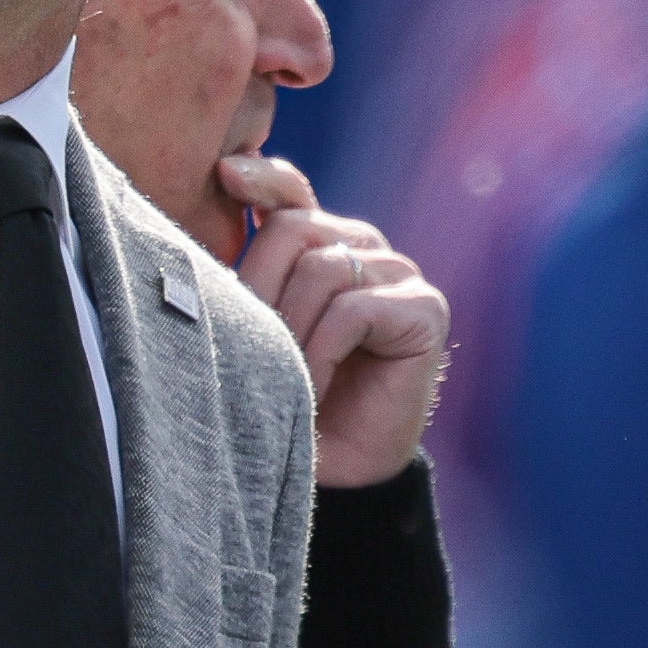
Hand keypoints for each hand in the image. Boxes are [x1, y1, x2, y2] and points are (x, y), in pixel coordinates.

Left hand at [221, 155, 450, 489]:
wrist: (336, 473)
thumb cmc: (287, 400)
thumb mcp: (255, 329)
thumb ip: (249, 267)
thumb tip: (223, 177)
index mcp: (321, 244)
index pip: (290, 191)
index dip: (262, 178)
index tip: (225, 174)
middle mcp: (364, 248)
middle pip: (293, 229)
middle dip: (259, 289)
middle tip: (254, 347)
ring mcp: (400, 275)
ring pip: (321, 269)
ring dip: (290, 331)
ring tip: (286, 378)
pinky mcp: (424, 309)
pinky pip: (353, 308)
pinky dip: (322, 351)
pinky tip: (315, 385)